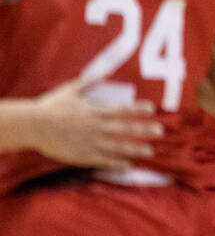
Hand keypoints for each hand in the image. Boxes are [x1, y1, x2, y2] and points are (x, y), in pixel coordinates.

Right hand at [27, 77, 162, 168]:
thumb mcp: (71, 90)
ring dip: (135, 149)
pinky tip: (129, 165)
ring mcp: (90, 143)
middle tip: (161, 132)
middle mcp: (96, 128)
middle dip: (144, 130)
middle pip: (124, 129)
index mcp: (94, 112)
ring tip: (151, 152)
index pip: (122, 110)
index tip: (153, 109)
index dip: (138, 109)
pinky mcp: (82, 155)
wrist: (32, 126)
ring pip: (117, 147)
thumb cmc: (51, 107)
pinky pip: (103, 160)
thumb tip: (105, 70)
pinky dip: (117, 163)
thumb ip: (90, 82)